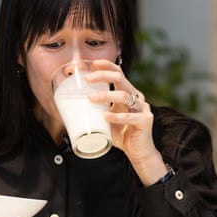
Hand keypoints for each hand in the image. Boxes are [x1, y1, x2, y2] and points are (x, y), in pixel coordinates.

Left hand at [87, 59, 167, 184]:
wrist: (138, 152)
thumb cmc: (121, 134)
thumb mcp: (106, 118)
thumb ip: (96, 110)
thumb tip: (71, 106)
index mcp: (127, 92)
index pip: (117, 72)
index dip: (105, 66)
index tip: (90, 64)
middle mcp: (135, 96)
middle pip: (120, 78)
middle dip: (102, 75)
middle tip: (87, 79)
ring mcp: (142, 108)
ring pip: (123, 96)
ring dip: (106, 95)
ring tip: (91, 98)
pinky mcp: (145, 120)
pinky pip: (130, 117)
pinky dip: (117, 117)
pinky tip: (106, 117)